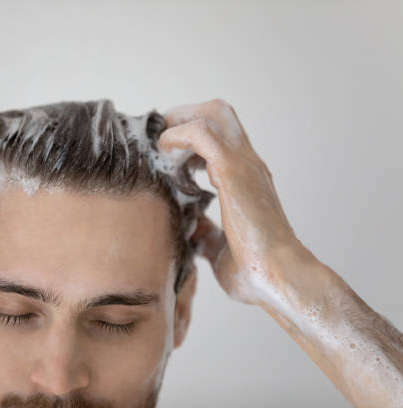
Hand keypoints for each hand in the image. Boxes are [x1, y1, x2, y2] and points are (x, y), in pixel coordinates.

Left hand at [158, 99, 310, 304]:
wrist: (279, 279)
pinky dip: (178, 137)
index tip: (167, 154)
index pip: (220, 135)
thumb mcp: (221, 250)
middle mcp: (248, 165)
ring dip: (179, 123)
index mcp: (246, 180)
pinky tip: (167, 157)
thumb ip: (208, 235)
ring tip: (162, 149)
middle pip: (218, 111)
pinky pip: (201, 133)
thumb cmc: (256, 272)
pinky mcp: (234, 171)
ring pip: (212, 113)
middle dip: (182, 117)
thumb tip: (194, 230)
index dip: (189, 135)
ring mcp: (244, 164)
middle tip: (160, 142)